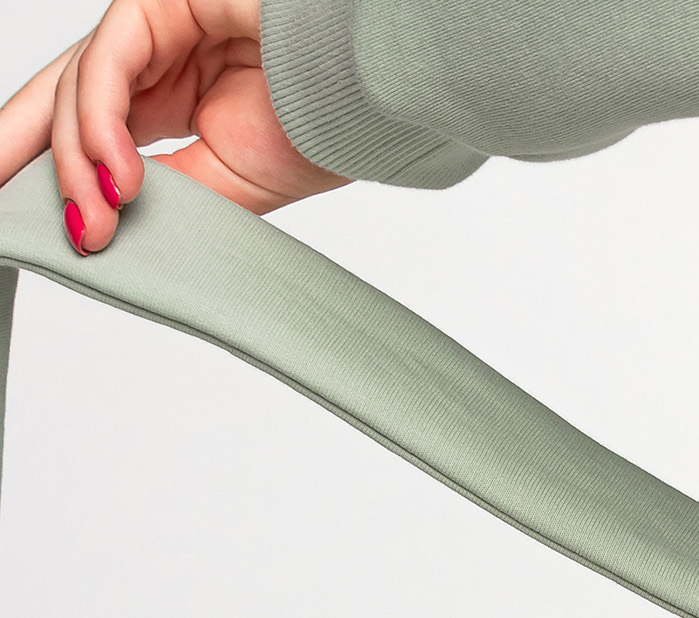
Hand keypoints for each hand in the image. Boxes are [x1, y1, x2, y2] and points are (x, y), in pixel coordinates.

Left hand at [0, 1, 345, 253]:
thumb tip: (104, 222)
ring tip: (95, 223)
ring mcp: (154, 26)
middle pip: (68, 99)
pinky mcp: (158, 3)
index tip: (51, 222)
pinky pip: (107, 66)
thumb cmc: (328, 131)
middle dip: (27, 151)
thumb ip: (165, 196)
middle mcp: (158, 56)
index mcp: (178, 94)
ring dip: (80, 165)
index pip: (98, 127)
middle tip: (1, 200)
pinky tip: (118, 178)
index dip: (64, 169)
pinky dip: (103, 126)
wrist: (371, 95)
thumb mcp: (230, 188)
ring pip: (81, 90)